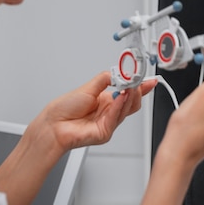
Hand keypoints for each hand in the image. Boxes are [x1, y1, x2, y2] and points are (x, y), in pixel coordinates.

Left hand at [38, 72, 156, 151]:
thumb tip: (119, 72)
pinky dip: (120, 105)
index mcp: (106, 100)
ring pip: (127, 109)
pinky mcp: (105, 132)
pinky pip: (116, 117)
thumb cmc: (64, 109)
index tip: (150, 80)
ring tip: (129, 86)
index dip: (141, 87)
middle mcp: (109, 112)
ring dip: (130, 96)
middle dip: (137, 90)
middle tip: (138, 80)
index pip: (128, 93)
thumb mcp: (88, 87)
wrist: (54, 124)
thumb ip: (105, 79)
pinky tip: (121, 96)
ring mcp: (108, 123)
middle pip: (132, 102)